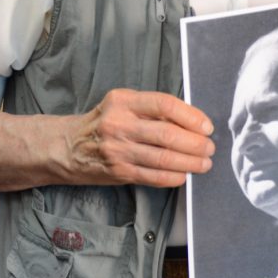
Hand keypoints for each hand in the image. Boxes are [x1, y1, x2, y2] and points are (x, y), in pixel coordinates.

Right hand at [63, 89, 215, 188]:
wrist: (67, 147)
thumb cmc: (103, 122)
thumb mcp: (122, 104)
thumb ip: (151, 109)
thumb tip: (192, 120)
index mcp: (123, 101)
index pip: (164, 104)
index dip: (191, 116)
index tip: (207, 126)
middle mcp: (119, 124)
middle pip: (167, 134)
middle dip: (195, 143)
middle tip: (209, 148)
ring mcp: (118, 150)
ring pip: (163, 158)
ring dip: (190, 163)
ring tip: (204, 164)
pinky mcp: (118, 172)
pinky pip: (153, 176)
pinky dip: (173, 177)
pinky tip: (184, 175)